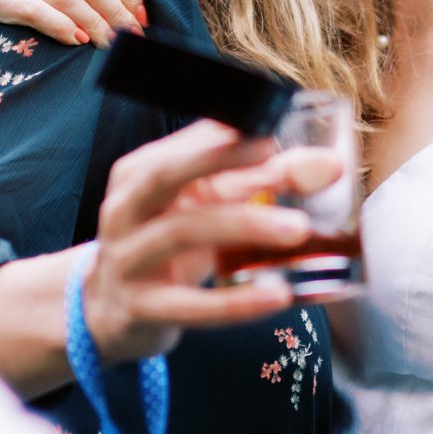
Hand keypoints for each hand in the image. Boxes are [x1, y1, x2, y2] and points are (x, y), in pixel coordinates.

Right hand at [84, 121, 340, 363]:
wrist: (108, 310)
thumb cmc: (165, 246)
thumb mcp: (203, 208)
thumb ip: (258, 182)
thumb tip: (324, 164)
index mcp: (138, 174)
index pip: (183, 142)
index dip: (227, 132)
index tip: (272, 123)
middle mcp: (124, 210)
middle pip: (165, 175)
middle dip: (220, 159)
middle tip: (278, 158)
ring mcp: (127, 259)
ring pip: (180, 233)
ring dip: (242, 225)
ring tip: (299, 229)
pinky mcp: (139, 309)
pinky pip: (188, 305)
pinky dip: (235, 302)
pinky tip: (276, 295)